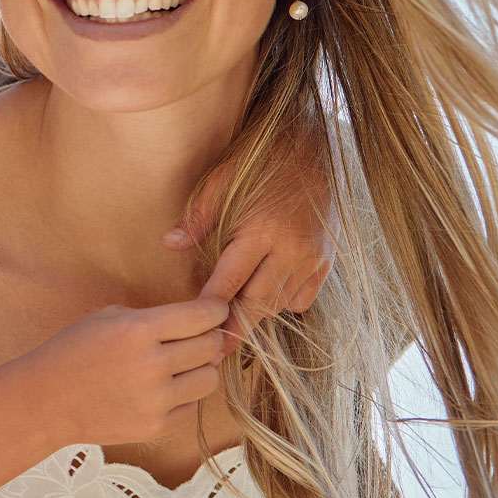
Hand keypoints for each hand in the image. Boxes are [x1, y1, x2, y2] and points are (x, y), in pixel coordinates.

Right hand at [10, 297, 228, 448]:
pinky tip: (161, 389)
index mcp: (138, 330)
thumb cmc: (72, 352)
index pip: (202, 316)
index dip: (216, 311)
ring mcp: (155, 399)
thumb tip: (199, 326)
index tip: (217, 311)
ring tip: (181, 366)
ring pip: (209, 379)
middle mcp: (152, 364)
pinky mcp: (156, 426)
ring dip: (201, 369)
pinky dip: (183, 396)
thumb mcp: (107, 318)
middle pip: (211, 347)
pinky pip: (192, 407)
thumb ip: (153, 318)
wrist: (45, 400)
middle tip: (197, 338)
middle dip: (209, 339)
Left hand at [166, 120, 334, 348]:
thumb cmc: (260, 161)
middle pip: (258, 302)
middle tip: (213, 350)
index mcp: (262, 230)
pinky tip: (263, 298)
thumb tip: (169, 244)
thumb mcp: (221, 181)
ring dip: (255, 314)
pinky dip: (282, 303)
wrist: (316, 147)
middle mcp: (292, 249)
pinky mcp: (328, 260)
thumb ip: (198, 218)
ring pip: (280, 303)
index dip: (210, 307)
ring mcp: (314, 258)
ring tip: (231, 326)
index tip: (194, 328)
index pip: (229, 281)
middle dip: (235, 327)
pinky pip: (303, 297)